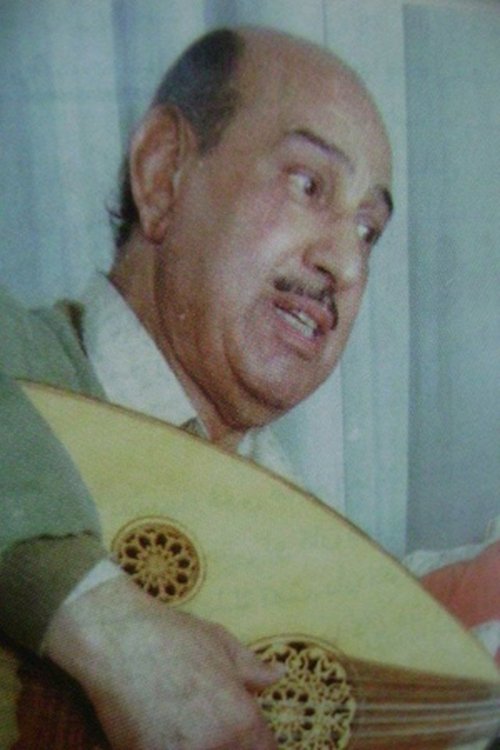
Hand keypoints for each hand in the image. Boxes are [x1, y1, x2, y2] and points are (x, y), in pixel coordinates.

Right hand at [44, 574, 279, 748]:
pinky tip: (163, 730)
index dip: (255, 741)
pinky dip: (168, 746)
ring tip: (184, 724)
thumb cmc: (171, 636)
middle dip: (229, 743)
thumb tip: (278, 676)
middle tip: (211, 723)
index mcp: (240, 721)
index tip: (245, 733)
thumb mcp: (221, 644)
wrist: (115, 639)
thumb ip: (253, 669)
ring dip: (200, 745)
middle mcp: (214, 748)